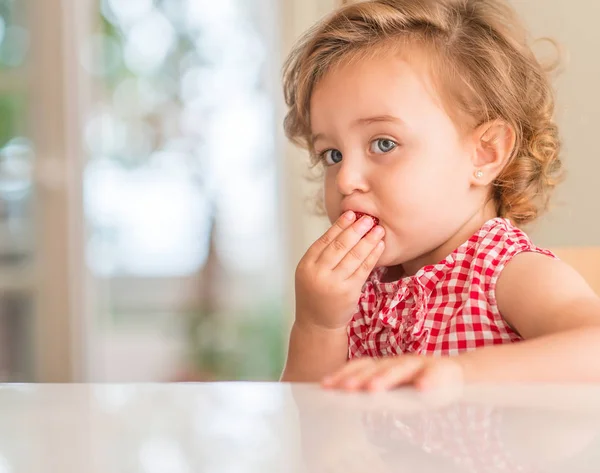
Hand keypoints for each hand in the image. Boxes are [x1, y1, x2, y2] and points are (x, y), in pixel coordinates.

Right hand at [295, 211, 384, 329]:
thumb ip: (322, 255)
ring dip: (368, 240)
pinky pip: (363, 269)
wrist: (317, 324)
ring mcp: (334, 283)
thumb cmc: (315, 295)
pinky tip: (379, 246)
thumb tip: (343, 228)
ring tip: (378, 229)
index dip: (339, 226)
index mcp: (306, 265)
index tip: (351, 214)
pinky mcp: (349, 292)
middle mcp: (318, 273)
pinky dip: (372, 256)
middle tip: (368, 217)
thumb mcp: (310, 273)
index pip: (324, 240)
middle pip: (339, 246)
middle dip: (356, 229)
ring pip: (353, 256)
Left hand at [322, 356, 464, 391]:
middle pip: (376, 367)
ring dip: (386, 378)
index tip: (325, 385)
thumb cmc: (419, 382)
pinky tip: (423, 388)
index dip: (343, 374)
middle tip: (344, 389)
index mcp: (385, 366)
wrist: (456, 373)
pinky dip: (429, 381)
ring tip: (373, 389)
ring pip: (401, 369)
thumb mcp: (394, 386)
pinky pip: (434, 376)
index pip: (360, 367)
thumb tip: (343, 397)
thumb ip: (374, 389)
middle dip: (359, 378)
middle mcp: (399, 362)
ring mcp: (419, 364)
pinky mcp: (441, 370)